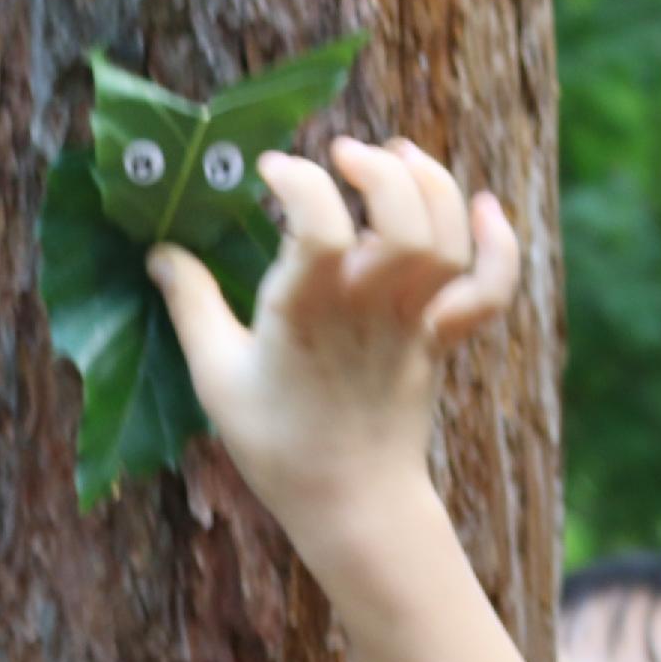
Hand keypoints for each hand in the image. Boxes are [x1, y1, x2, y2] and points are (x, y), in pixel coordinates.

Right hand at [145, 134, 521, 567]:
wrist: (351, 505)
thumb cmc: (277, 445)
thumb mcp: (216, 377)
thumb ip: (190, 305)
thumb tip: (160, 252)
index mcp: (306, 314)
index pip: (318, 224)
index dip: (299, 181)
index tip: (271, 173)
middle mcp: (367, 310)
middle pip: (403, 221)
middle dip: (379, 170)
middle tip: (343, 156)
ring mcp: (412, 324)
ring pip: (446, 240)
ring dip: (432, 185)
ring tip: (399, 157)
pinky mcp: (441, 340)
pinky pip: (489, 290)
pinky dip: (500, 245)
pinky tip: (483, 206)